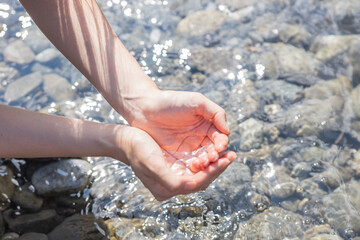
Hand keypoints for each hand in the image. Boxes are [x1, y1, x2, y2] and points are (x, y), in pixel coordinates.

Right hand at [112, 126, 235, 200]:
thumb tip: (189, 186)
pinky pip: (195, 166)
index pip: (196, 184)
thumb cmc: (137, 149)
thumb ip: (171, 179)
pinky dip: (206, 159)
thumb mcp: (152, 163)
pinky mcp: (174, 167)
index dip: (212, 173)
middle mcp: (171, 186)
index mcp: (166, 189)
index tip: (225, 160)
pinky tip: (213, 151)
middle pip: (201, 180)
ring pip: (200, 174)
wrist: (125, 139)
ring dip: (214, 164)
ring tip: (227, 154)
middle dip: (217, 169)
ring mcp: (173, 177)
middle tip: (232, 156)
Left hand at [128, 89, 235, 171]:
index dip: (222, 144)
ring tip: (201, 163)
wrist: (144, 108)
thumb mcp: (197, 101)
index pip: (220, 138)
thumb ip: (216, 112)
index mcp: (207, 125)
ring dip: (205, 164)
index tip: (219, 147)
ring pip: (203, 161)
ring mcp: (189, 148)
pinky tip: (192, 167)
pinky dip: (193, 168)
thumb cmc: (171, 101)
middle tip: (210, 159)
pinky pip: (189, 165)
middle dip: (215, 157)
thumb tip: (228, 131)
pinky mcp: (177, 156)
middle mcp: (200, 138)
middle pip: (214, 152)